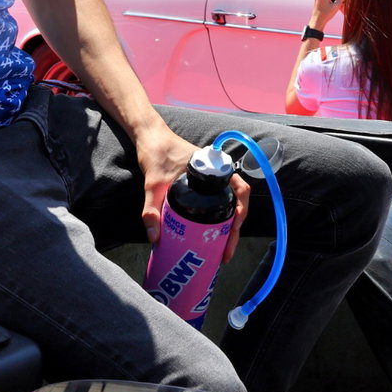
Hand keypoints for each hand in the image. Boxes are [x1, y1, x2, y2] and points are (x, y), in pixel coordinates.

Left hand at [138, 129, 251, 260]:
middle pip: (236, 202)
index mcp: (215, 169)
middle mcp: (217, 176)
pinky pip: (214, 204)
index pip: (239, 189)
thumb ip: (152, 209)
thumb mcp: (153, 183)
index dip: (242, 210)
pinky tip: (208, 237)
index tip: (234, 230)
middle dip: (234, 230)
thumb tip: (155, 238)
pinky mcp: (199, 188)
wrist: (149, 138)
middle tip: (226, 253)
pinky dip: (216, 221)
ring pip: (227, 205)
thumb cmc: (156, 153)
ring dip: (227, 227)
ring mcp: (209, 182)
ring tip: (221, 250)